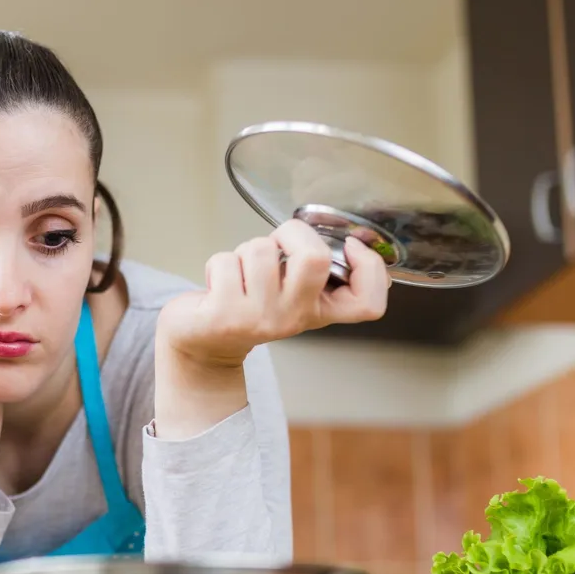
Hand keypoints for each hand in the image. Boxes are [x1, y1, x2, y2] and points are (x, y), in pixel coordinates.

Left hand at [157, 219, 389, 369]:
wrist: (204, 341)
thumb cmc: (248, 305)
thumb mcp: (290, 294)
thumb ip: (314, 272)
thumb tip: (348, 239)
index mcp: (318, 311)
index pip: (368, 303)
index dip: (370, 267)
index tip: (350, 246)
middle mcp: (294, 318)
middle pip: (314, 258)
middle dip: (292, 232)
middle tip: (277, 245)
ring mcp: (260, 319)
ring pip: (261, 249)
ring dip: (245, 249)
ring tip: (240, 272)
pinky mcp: (224, 315)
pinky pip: (225, 261)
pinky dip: (216, 264)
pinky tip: (218, 284)